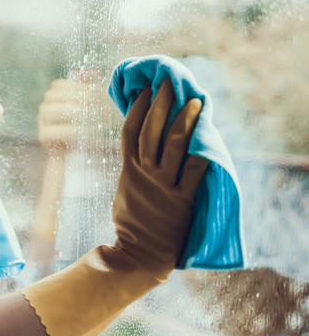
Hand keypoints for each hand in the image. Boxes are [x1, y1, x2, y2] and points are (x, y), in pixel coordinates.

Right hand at [21, 77, 208, 335]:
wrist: (139, 253)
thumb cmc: (132, 222)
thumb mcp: (125, 189)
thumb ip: (133, 168)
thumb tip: (137, 150)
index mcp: (129, 169)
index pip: (130, 131)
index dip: (136, 108)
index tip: (145, 89)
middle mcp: (145, 173)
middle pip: (151, 130)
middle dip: (160, 104)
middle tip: (169, 82)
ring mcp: (163, 186)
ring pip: (172, 146)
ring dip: (184, 121)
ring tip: (195, 101)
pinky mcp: (181, 200)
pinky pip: (193, 175)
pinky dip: (200, 159)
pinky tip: (209, 143)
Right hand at [37, 78, 121, 152]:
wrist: (65, 151)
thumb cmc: (77, 129)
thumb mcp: (83, 113)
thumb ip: (87, 101)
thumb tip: (103, 90)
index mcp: (52, 99)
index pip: (57, 85)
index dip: (72, 85)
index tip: (88, 89)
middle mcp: (44, 108)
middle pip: (51, 95)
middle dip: (69, 95)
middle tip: (87, 99)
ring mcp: (42, 122)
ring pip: (48, 111)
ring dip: (66, 109)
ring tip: (81, 112)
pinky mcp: (43, 136)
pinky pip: (51, 131)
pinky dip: (66, 130)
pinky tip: (79, 130)